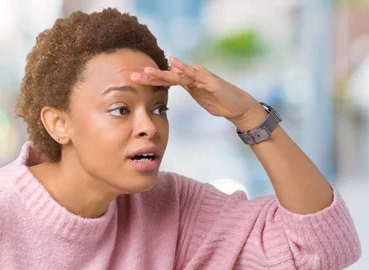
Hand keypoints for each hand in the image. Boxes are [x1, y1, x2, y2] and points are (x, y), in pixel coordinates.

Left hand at [130, 56, 264, 122]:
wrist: (237, 106)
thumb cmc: (218, 102)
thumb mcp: (199, 97)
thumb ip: (188, 90)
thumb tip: (175, 88)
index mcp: (187, 81)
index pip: (165, 80)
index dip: (149, 80)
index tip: (132, 81)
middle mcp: (192, 76)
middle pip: (167, 75)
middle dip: (149, 76)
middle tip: (132, 76)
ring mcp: (201, 77)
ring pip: (177, 74)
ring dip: (161, 73)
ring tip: (146, 72)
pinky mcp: (209, 81)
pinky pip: (195, 75)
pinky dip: (184, 69)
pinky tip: (174, 64)